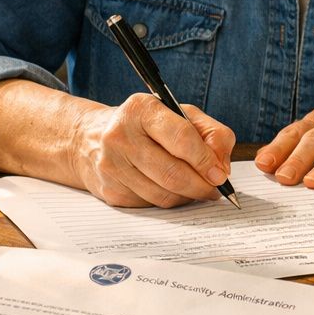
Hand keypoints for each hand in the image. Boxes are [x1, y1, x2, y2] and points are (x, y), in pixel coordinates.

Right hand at [69, 93, 235, 207]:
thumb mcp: (182, 115)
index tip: (221, 175)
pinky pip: (151, 205)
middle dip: (201, 186)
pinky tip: (174, 191)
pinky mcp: (110, 190)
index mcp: (142, 109)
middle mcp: (121, 136)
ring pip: (163, 195)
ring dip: (188, 197)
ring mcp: (112, 165)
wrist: (92, 138)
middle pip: (172, 173)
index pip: (181, 138)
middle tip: (216, 190)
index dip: (205, 160)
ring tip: (198, 189)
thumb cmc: (147, 125)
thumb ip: (212, 133)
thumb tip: (221, 167)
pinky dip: (170, 202)